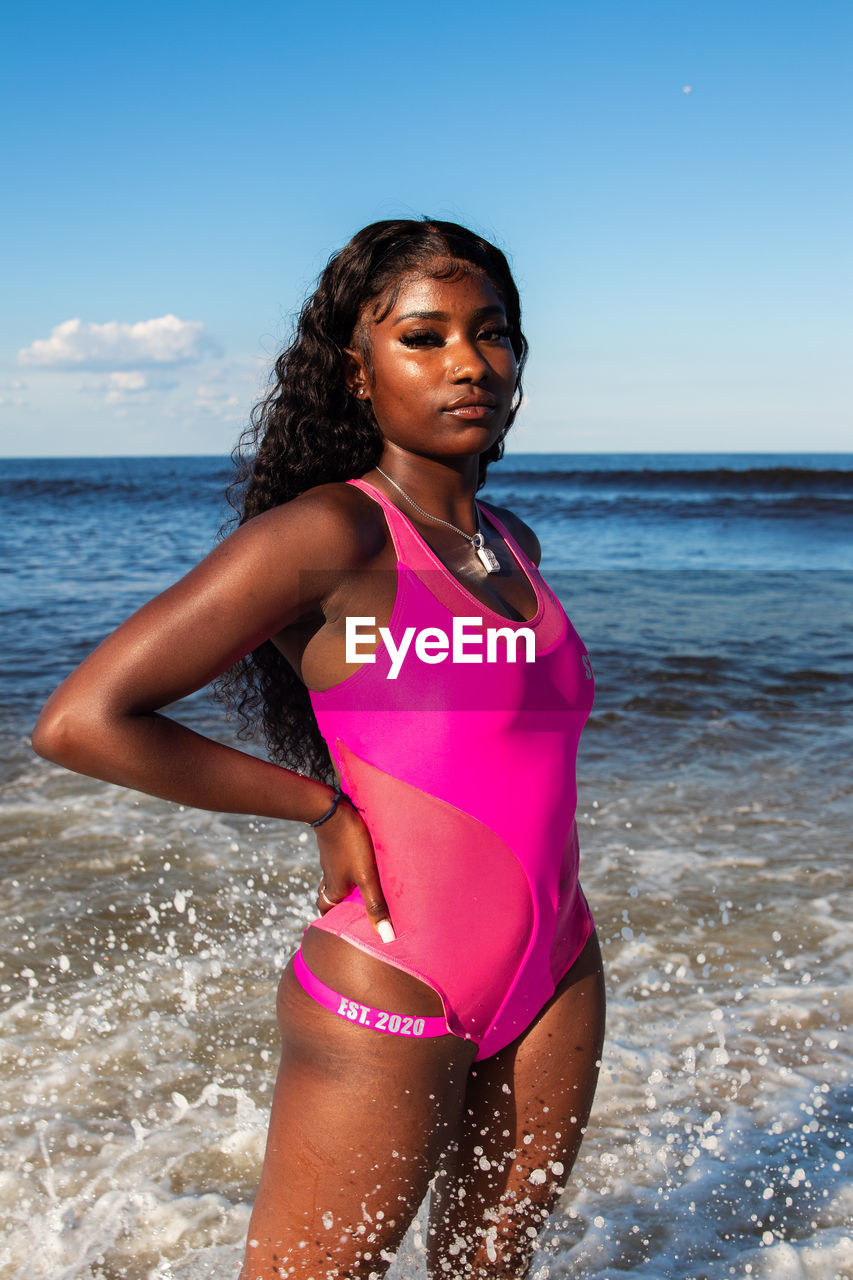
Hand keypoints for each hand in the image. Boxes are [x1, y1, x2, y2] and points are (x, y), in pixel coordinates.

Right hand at [313, 799, 394, 942]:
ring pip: (333, 880)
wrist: (331, 810)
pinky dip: (345, 869)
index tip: (343, 927)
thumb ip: (376, 905)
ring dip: (343, 886)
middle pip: (329, 898)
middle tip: (354, 910)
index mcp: (335, 890)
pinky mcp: (333, 846)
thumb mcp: (367, 877)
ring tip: (360, 889)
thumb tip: (386, 938)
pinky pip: (337, 864)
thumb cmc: (351, 844)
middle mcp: (329, 878)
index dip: (333, 922)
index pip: (327, 914)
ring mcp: (330, 861)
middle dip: (339, 906)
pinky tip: (358, 862)